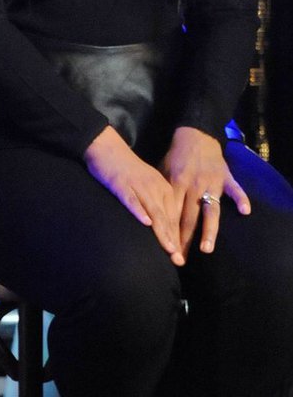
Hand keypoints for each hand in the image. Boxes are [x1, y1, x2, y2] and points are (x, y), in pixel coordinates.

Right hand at [84, 124, 184, 263]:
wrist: (106, 146)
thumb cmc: (124, 168)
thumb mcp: (145, 183)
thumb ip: (154, 201)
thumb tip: (158, 223)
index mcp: (162, 187)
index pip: (174, 216)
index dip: (178, 237)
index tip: (181, 257)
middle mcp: (155, 187)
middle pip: (167, 217)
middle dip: (174, 240)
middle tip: (178, 261)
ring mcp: (139, 186)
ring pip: (154, 211)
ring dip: (162, 232)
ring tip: (169, 249)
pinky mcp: (122, 184)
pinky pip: (132, 199)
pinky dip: (139, 211)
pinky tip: (145, 223)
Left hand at [163, 125, 249, 253]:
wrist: (195, 136)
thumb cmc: (175, 158)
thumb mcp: (162, 173)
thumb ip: (160, 194)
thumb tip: (151, 218)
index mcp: (176, 185)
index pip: (171, 215)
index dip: (168, 234)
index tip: (166, 252)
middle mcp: (193, 186)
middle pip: (189, 218)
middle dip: (184, 241)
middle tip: (181, 261)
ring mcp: (211, 182)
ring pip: (210, 210)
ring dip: (208, 230)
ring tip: (206, 249)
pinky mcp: (225, 177)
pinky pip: (234, 189)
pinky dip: (240, 199)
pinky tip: (245, 211)